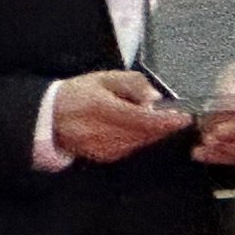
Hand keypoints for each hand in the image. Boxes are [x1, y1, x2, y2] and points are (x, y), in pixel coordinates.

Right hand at [52, 70, 190, 164]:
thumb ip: (133, 84)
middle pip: (145, 134)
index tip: (184, 117)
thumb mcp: (105, 78)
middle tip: (170, 114)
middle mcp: (102, 131)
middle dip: (162, 126)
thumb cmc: (79, 94)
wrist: (50, 117)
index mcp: (102, 107)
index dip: (167, 121)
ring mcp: (102, 147)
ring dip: (151, 132)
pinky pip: (131, 148)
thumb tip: (155, 98)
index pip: (143, 119)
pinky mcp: (104, 157)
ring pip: (141, 143)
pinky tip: (132, 128)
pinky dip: (138, 139)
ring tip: (145, 118)